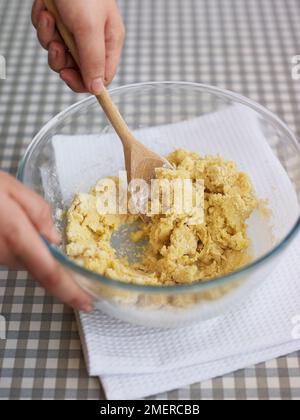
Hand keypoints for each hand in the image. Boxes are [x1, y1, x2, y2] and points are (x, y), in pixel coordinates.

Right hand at [0, 172, 92, 311]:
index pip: (49, 272)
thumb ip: (37, 212)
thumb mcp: (11, 188)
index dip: (70, 291)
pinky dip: (24, 249)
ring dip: (38, 254)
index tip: (87, 304)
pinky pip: (13, 257)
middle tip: (72, 260)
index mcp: (17, 236)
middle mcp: (6, 254)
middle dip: (58, 267)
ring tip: (30, 228)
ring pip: (27, 263)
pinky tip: (17, 229)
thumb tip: (54, 239)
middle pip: (41, 270)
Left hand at [32, 0, 124, 92]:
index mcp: (109, 42)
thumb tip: (96, 90)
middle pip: (77, 69)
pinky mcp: (60, 23)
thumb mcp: (89, 28)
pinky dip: (43, 25)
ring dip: (50, 40)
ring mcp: (75, 31)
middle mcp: (93, 40)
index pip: (100, 77)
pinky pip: (48, 36)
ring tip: (50, 20)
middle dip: (62, 60)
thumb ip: (93, 61)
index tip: (69, 77)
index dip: (84, 82)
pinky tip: (46, 10)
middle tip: (58, 46)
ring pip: (60, 54)